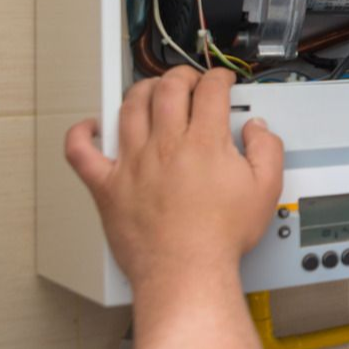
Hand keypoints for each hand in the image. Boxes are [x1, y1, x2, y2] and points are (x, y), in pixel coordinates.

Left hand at [64, 67, 283, 289]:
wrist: (187, 273)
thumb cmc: (221, 238)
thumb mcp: (266, 191)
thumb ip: (267, 151)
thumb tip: (259, 129)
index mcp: (204, 143)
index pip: (210, 90)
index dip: (218, 78)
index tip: (221, 81)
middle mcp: (165, 145)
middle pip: (168, 88)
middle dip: (182, 75)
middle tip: (189, 80)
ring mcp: (133, 163)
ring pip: (130, 107)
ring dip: (143, 90)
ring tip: (152, 91)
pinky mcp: (108, 186)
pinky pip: (81, 152)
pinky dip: (81, 134)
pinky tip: (90, 127)